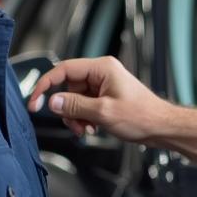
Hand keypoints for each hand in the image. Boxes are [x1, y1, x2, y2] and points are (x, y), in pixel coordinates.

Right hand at [27, 56, 165, 141]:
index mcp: (102, 68)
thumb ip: (75, 106)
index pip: (63, 70)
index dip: (46, 85)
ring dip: (75, 116)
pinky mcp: (105, 97)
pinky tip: (92, 128)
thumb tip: (53, 102)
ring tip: (86, 129)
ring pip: (74, 99)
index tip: (35, 102)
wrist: (161, 127)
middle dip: (67, 109)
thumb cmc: (142, 116)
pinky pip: (84, 105)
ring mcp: (103, 85)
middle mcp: (101, 73)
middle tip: (75, 124)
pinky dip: (83, 118)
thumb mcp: (104, 112)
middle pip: (68, 87)